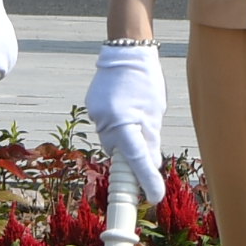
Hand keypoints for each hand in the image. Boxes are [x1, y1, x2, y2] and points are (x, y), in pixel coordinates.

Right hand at [85, 41, 165, 208]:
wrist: (126, 49)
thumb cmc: (146, 79)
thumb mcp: (155, 112)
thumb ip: (151, 140)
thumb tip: (151, 166)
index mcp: (125, 122)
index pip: (136, 160)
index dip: (146, 180)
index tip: (154, 197)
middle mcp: (106, 121)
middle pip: (120, 153)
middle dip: (133, 156)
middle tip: (149, 153)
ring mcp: (95, 114)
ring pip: (111, 139)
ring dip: (125, 137)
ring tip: (138, 114)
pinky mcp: (91, 107)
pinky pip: (105, 125)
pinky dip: (116, 124)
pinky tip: (125, 106)